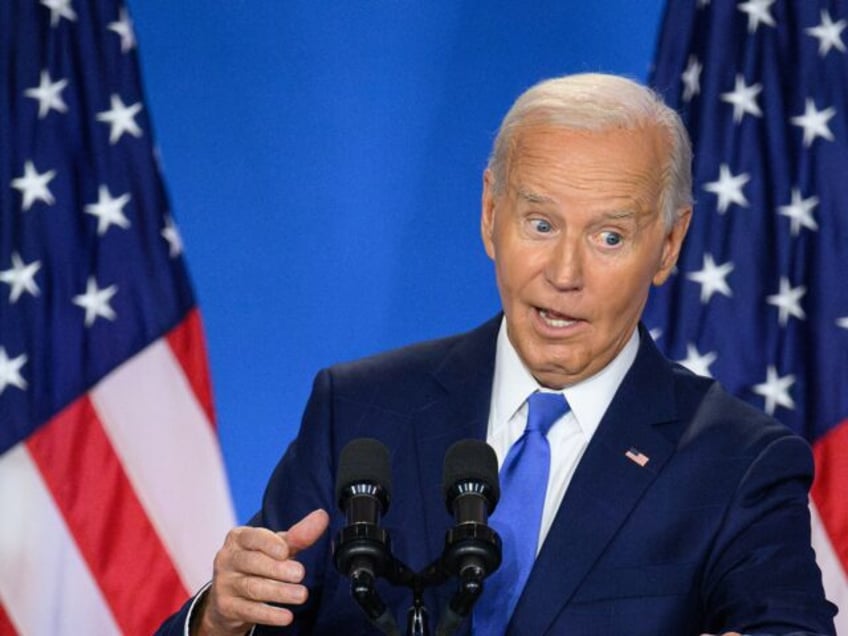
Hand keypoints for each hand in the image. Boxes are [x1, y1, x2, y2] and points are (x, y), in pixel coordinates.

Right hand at [194, 509, 329, 635]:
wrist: (231, 596)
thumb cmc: (258, 563)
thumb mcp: (276, 547)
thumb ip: (298, 535)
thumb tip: (322, 517)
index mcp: (238, 538)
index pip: (252, 537)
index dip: (269, 544)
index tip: (285, 551)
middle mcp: (227, 558)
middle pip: (252, 562)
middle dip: (277, 569)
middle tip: (300, 574)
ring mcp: (224, 584)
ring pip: (252, 587)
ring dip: (279, 592)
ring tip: (301, 595)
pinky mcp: (227, 607)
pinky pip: (248, 611)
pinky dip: (269, 614)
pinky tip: (286, 616)